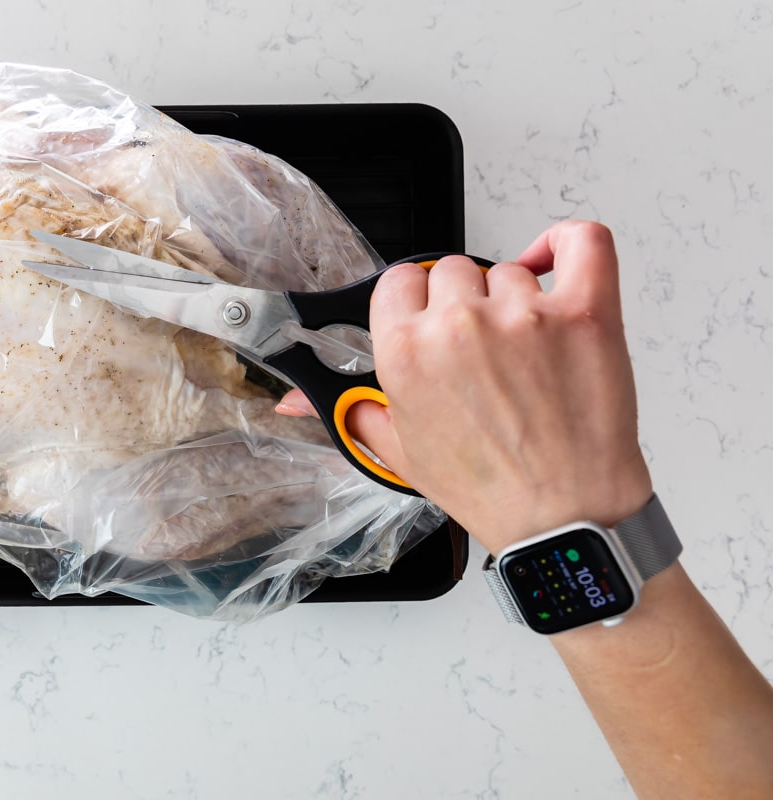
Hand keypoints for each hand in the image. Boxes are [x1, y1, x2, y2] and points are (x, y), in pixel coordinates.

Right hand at [276, 220, 652, 552]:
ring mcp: (524, 315)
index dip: (416, 301)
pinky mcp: (584, 314)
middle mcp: (458, 325)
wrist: (564, 518)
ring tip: (525, 351)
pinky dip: (565, 241)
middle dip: (463, 305)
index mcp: (405, 351)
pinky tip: (552, 262)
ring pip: (509, 270)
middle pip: (452, 272)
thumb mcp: (400, 452)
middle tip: (482, 350)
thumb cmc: (489, 491)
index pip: (399, 281)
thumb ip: (349, 412)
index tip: (429, 317)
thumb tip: (295, 403)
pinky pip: (580, 242)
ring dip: (514, 299)